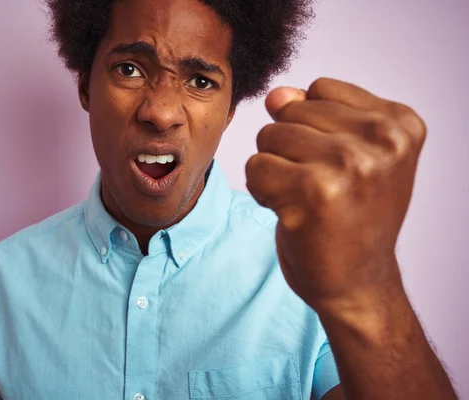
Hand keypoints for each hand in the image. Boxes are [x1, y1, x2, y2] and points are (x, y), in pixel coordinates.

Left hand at [245, 78, 426, 313]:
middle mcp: (382, 141)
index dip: (310, 126)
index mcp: (399, 124)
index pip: (319, 89)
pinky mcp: (314, 193)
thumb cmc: (351, 217)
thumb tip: (276, 95)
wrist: (358, 284)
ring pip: (269, 136)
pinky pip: (255, 167)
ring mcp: (351, 166)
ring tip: (305, 199)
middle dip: (289, 147)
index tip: (334, 164)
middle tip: (318, 187)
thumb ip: (313, 114)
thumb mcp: (347, 154)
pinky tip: (291, 212)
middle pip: (290, 110)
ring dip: (274, 170)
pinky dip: (262, 191)